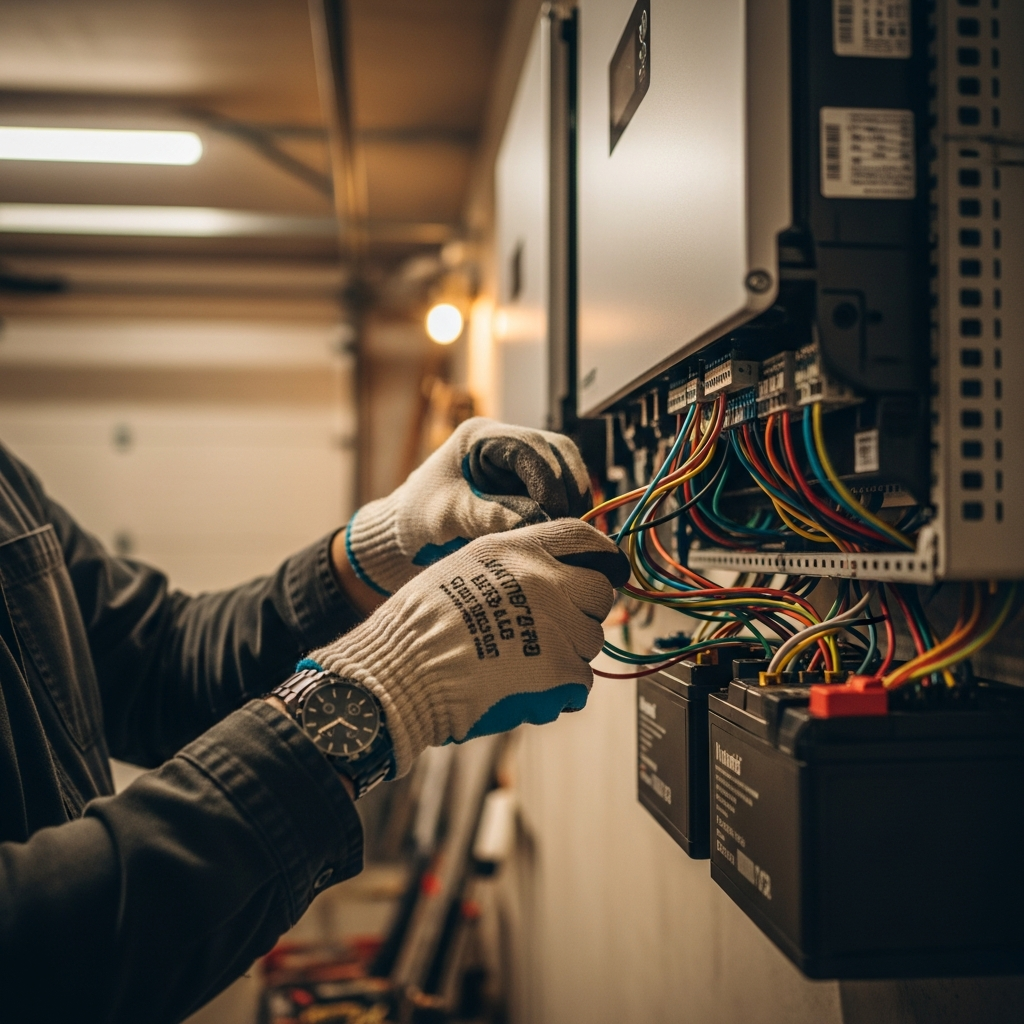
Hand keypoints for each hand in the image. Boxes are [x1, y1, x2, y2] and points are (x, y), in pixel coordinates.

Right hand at [308, 519, 627, 776]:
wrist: (399, 673)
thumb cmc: (416, 627)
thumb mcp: (461, 567)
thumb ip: (509, 566)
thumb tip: (545, 574)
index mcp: (517, 549)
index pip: (583, 538)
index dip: (599, 555)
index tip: (603, 569)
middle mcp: (543, 580)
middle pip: (600, 591)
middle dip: (584, 610)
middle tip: (553, 629)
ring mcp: (555, 625)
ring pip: (593, 639)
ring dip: (570, 654)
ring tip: (527, 663)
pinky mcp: (559, 670)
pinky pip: (583, 681)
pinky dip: (562, 691)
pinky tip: (529, 690)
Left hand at [334, 418, 590, 603]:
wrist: (405, 532)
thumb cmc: (418, 517)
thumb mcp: (449, 516)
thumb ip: (491, 515)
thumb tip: (539, 520)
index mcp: (480, 437)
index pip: (531, 446)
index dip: (549, 479)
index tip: (555, 514)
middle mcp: (502, 442)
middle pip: (556, 452)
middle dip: (567, 487)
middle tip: (571, 524)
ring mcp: (514, 463)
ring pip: (562, 469)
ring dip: (570, 497)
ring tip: (570, 529)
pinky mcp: (521, 484)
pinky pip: (555, 488)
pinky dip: (562, 507)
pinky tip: (561, 530)